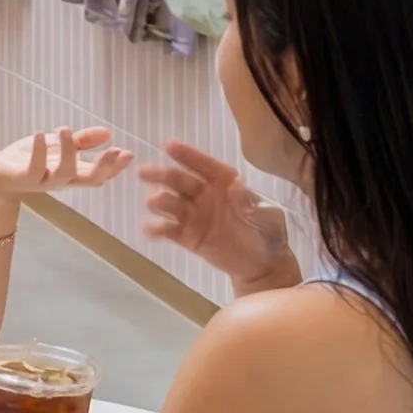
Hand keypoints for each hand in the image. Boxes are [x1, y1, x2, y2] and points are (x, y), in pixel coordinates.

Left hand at [0, 126, 134, 203]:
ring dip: (68, 151)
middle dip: (104, 166)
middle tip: (115, 150)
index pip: (100, 173)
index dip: (115, 166)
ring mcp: (44, 180)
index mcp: (73, 173)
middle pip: (90, 179)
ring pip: (64, 174)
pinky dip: (39, 152)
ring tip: (66, 129)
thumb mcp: (58, 146)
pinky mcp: (24, 178)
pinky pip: (34, 169)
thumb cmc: (30, 159)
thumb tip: (108, 132)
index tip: (129, 153)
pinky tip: (40, 134)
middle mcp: (63, 179)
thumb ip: (82, 141)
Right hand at [141, 141, 298, 292]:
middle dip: (162, 175)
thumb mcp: (268, 217)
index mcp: (225, 183)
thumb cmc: (269, 235)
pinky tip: (149, 229)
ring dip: (159, 201)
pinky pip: (169, 230)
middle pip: (180, 181)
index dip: (187, 155)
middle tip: (144, 172)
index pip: (204, 166)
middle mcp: (205, 195)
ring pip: (172, 204)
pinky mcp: (188, 237)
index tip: (168, 146)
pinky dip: (157, 229)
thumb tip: (236, 186)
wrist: (263, 267)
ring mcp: (194, 216)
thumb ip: (251, 204)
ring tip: (152, 202)